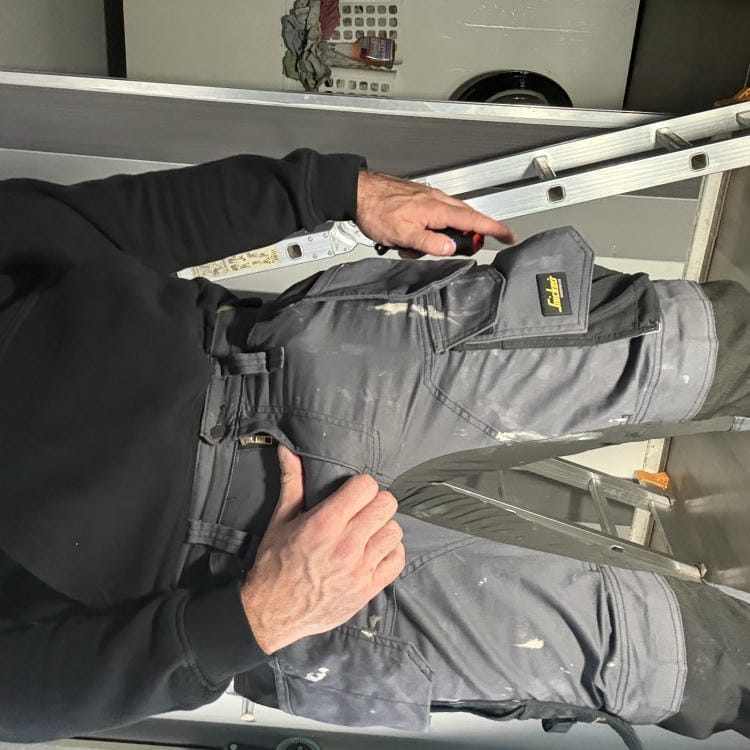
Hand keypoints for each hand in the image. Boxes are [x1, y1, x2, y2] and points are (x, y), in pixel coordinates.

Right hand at [240, 445, 404, 653]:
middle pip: (386, 505)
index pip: (366, 487)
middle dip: (375, 503)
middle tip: (362, 510)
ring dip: (382, 528)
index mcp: (324, 523)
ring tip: (368, 532)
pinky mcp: (367, 589)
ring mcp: (360, 569)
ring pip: (394, 531)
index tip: (352, 493)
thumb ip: (291, 482)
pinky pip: (397, 560)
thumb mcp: (280, 520)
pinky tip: (374, 551)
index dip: (360, 486)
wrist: (270, 613)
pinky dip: (390, 552)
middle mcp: (346, 545)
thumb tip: (288, 450)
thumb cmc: (273, 564)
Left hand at [356, 169, 515, 256]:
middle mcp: (437, 200)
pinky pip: (431, 220)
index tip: (508, 235)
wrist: (358, 192)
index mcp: (438, 208)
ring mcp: (428, 199)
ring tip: (411, 245)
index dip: (494, 229)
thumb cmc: (377, 210)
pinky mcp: (419, 201)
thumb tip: (450, 247)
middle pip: (464, 220)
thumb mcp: (404, 234)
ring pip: (446, 222)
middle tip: (449, 251)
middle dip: (460, 238)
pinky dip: (424, 232)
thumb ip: (430, 242)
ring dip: (434, 238)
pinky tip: (407, 238)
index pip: (474, 219)